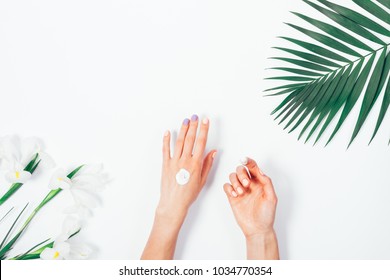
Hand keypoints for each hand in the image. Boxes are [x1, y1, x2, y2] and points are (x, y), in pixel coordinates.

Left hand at [142, 115, 215, 258]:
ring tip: (186, 120)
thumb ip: (207, 164)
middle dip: (194, 126)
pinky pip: (165, 149)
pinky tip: (168, 131)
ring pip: (179, 141)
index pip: (201, 142)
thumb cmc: (189, 194)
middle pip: (190, 139)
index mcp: (196, 164)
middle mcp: (185, 160)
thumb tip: (212, 151)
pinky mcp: (165, 164)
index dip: (204, 130)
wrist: (174, 203)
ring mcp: (174, 161)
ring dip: (183, 129)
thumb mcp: (203, 180)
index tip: (205, 120)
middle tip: (195, 116)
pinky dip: (166, 140)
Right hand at [224, 157, 278, 258]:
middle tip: (246, 184)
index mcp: (259, 182)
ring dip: (235, 182)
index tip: (245, 160)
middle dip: (242, 174)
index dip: (249, 161)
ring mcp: (240, 190)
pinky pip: (226, 186)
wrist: (257, 229)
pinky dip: (229, 187)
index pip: (253, 167)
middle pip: (241, 169)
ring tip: (240, 192)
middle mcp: (249, 184)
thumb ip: (267, 183)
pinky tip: (235, 195)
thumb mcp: (271, 198)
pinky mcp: (232, 197)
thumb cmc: (266, 215)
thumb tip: (260, 171)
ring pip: (232, 176)